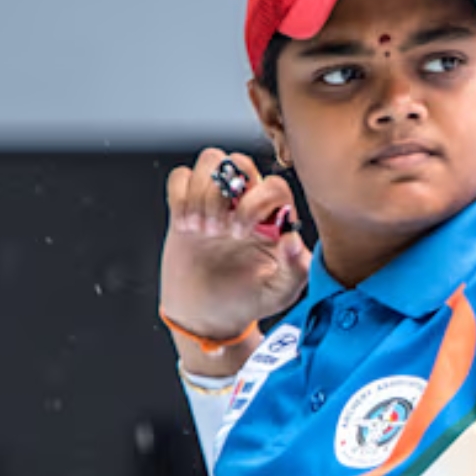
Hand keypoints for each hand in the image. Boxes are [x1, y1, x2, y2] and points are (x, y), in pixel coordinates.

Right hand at [160, 149, 311, 363]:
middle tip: (219, 231)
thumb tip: (292, 239)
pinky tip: (185, 225)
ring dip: (201, 193)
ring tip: (200, 229)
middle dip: (225, 193)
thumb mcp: (280, 292)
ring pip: (211, 161)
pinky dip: (179, 195)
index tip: (242, 234)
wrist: (209, 314)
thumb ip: (295, 268)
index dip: (256, 201)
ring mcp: (216, 202)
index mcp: (275, 219)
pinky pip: (181, 176)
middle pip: (241, 162)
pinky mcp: (186, 207)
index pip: (274, 184)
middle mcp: (247, 203)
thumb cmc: (249, 301)